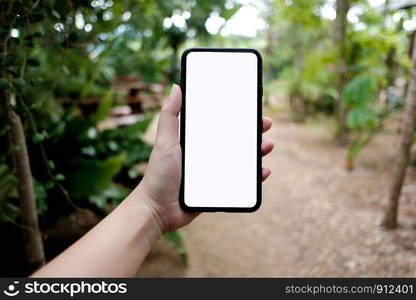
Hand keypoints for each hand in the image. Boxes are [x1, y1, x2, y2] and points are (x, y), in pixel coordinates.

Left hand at [137, 84, 274, 232]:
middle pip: (235, 140)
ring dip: (257, 152)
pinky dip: (254, 176)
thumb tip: (176, 87)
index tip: (252, 106)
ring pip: (242, 159)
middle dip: (253, 131)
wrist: (158, 210)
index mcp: (196, 141)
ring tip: (267, 146)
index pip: (220, 123)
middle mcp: (207, 155)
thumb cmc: (158, 175)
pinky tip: (264, 171)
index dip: (237, 115)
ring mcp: (214, 172)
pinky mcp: (219, 188)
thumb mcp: (165, 142)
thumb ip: (170, 116)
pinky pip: (241, 181)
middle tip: (265, 125)